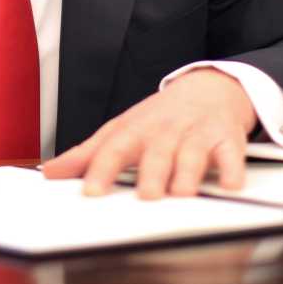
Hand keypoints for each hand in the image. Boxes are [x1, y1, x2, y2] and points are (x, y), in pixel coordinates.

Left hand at [41, 67, 256, 198]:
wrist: (209, 86)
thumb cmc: (159, 118)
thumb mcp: (121, 129)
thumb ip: (87, 154)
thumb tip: (50, 173)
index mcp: (136, 130)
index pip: (115, 148)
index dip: (101, 169)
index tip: (90, 192)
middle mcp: (166, 132)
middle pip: (157, 152)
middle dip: (152, 173)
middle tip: (146, 197)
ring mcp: (197, 135)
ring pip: (193, 154)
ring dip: (188, 173)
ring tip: (182, 193)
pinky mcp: (227, 139)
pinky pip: (231, 154)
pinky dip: (233, 169)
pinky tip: (231, 184)